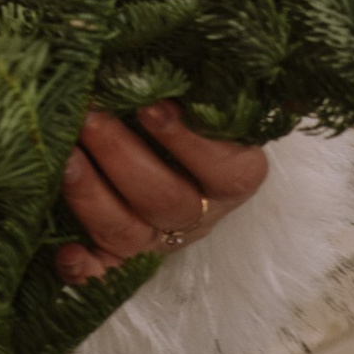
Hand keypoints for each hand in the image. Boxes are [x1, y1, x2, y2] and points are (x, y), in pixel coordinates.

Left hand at [56, 100, 268, 283]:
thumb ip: (238, 83)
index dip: (185, 141)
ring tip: (64, 158)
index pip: (222, 170)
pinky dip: (84, 268)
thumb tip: (290, 86)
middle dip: (122, 157)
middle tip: (88, 117)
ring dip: (92, 198)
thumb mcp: (218, 94)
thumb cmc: (193, 105)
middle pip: (165, 201)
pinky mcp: (121, 253)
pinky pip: (104, 270)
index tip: (151, 106)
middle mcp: (198, 212)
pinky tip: (63, 254)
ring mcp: (157, 236)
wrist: (168, 133)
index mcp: (234, 175)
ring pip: (128, 233)